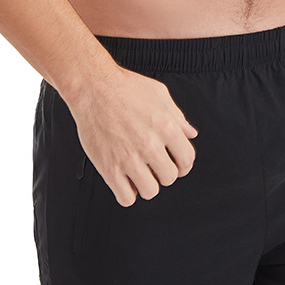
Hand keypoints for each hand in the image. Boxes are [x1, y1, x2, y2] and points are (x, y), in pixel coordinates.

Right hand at [68, 63, 197, 206]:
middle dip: (164, 173)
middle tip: (155, 166)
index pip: (187, 160)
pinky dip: (128, 194)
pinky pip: (126, 198)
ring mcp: (129, 159)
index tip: (177, 165)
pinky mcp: (109, 168)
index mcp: (166, 127)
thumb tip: (190, 134)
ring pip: (150, 191)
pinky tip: (126, 181)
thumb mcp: (159, 94)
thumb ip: (178, 117)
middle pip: (169, 178)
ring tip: (140, 173)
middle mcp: (150, 146)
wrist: (93, 87)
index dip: (184, 164)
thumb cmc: (125, 86)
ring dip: (147, 184)